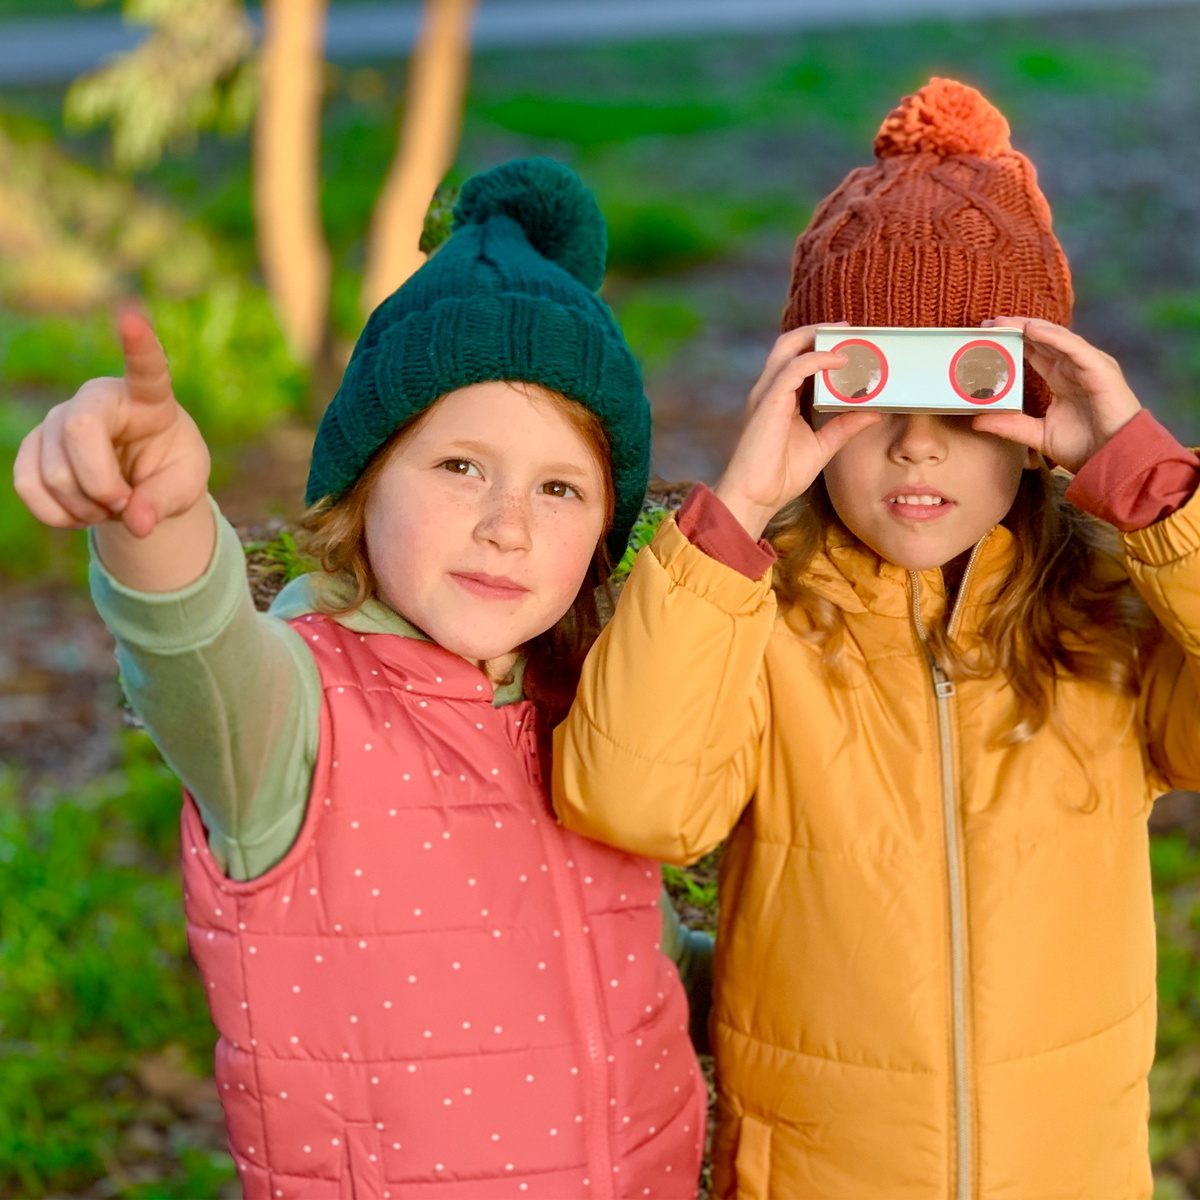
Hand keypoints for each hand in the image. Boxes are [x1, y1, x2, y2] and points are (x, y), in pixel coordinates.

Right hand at [13, 306, 210, 537]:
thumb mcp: (184, 486)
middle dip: (101, 485)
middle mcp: (97, 398)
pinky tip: (81, 512)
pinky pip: (27, 485)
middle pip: (77, 432)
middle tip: (125, 504)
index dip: (139, 344)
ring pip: (53, 471)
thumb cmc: (171, 469)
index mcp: (148, 396)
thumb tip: (138, 524)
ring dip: (85, 508)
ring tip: (110, 507)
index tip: (132, 316)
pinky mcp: (33, 446)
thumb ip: (164, 502)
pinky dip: (57, 515)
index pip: (146, 366)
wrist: (140, 480)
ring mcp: (59, 418)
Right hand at [714, 325, 881, 538]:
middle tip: (849, 329)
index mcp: (780, 399)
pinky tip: (839, 359)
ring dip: (817, 337)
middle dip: (818, 331)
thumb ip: (845, 426)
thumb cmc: (780, 475)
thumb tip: (874, 412)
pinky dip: (817, 359)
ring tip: (846, 335)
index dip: (821, 347)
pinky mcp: (769, 402)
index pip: (798, 360)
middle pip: (790, 344)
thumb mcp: (822, 446)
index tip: (850, 342)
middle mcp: (771, 391)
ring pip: (789, 348)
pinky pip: (794, 369)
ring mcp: (767, 394)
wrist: (756, 496)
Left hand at [970, 317, 1141, 472]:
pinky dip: (1053, 337)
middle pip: (1042, 340)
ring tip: (1003, 321)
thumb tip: (977, 421)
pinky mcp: (1100, 369)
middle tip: (988, 323)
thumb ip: (1010, 425)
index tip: (985, 336)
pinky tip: (1031, 330)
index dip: (1012, 342)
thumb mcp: (1037, 434)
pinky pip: (1074, 347)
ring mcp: (1088, 365)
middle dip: (1016, 329)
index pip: (1034, 352)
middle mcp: (1074, 367)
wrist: (1113, 459)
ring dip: (1029, 327)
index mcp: (1062, 379)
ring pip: (1056, 338)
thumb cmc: (1084, 447)